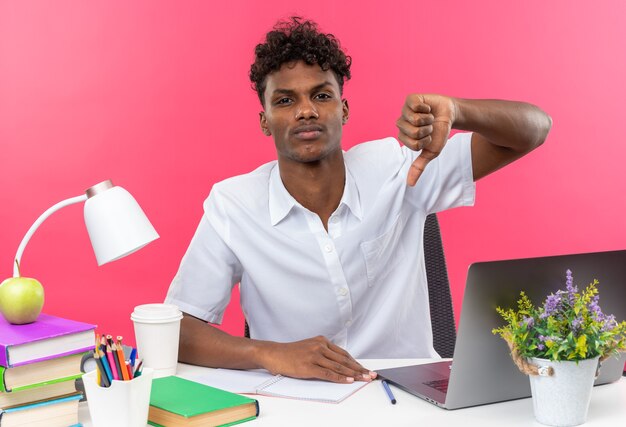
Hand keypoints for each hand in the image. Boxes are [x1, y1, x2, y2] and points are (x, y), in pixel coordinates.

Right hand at [260, 336, 375, 382]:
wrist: (274, 354)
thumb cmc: (291, 353)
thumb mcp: (309, 347)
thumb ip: (324, 353)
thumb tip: (340, 364)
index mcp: (321, 341)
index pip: (343, 353)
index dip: (356, 362)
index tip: (365, 369)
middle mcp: (320, 346)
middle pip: (344, 360)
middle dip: (359, 369)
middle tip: (370, 375)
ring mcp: (315, 356)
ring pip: (338, 366)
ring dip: (353, 374)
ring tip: (363, 379)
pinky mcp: (309, 366)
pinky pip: (328, 373)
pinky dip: (340, 377)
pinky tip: (348, 380)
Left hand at [396, 94, 456, 185]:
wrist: (450, 115)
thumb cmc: (439, 133)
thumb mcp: (430, 152)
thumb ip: (419, 166)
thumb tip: (410, 184)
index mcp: (403, 136)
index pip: (413, 144)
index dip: (425, 141)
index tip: (428, 136)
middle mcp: (401, 123)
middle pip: (413, 132)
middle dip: (427, 130)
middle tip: (429, 126)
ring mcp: (405, 110)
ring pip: (416, 120)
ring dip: (428, 119)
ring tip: (429, 117)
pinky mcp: (411, 99)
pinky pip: (415, 105)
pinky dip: (426, 108)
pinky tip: (427, 107)